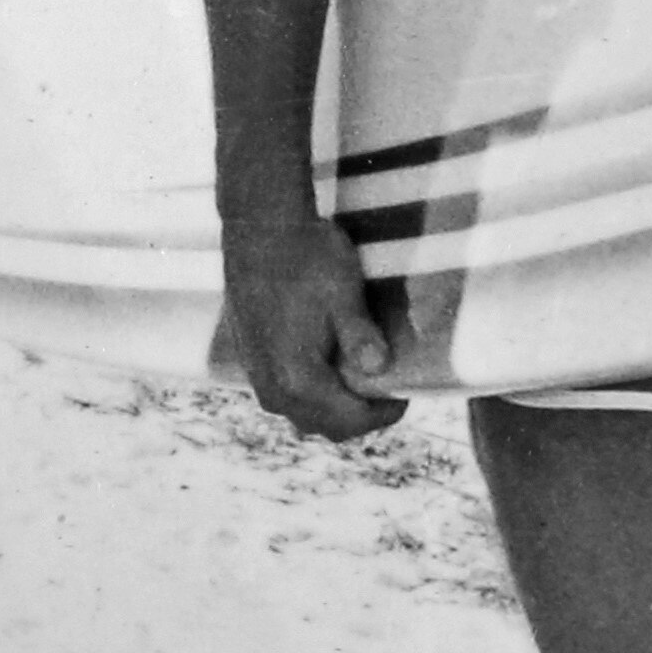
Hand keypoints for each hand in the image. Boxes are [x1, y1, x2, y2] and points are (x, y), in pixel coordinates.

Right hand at [218, 206, 407, 441]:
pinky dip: (308, 390)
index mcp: (298, 379)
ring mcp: (256, 373)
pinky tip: (324, 361)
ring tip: (356, 375)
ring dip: (331, 405)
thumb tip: (381, 370)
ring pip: (300, 412)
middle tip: (383, 388)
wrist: (258, 227)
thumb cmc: (305, 257)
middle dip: (358, 415)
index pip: (350, 421)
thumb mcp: (344, 295)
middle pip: (324, 425)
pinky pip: (282, 393)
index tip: (402, 393)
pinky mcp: (249, 357)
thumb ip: (361, 338)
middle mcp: (272, 386)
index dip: (383, 413)